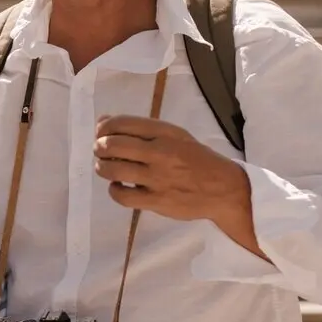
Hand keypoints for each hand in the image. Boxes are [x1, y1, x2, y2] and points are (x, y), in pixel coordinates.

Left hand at [93, 116, 250, 223]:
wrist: (222, 188)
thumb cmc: (195, 159)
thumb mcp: (174, 136)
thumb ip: (140, 129)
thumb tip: (103, 121)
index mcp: (165, 132)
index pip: (122, 123)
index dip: (103, 128)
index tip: (101, 133)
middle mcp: (160, 152)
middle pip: (113, 145)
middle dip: (99, 147)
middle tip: (100, 151)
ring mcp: (157, 178)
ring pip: (114, 170)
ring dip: (102, 167)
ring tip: (105, 167)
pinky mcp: (156, 200)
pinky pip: (122, 195)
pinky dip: (114, 189)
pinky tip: (118, 186)